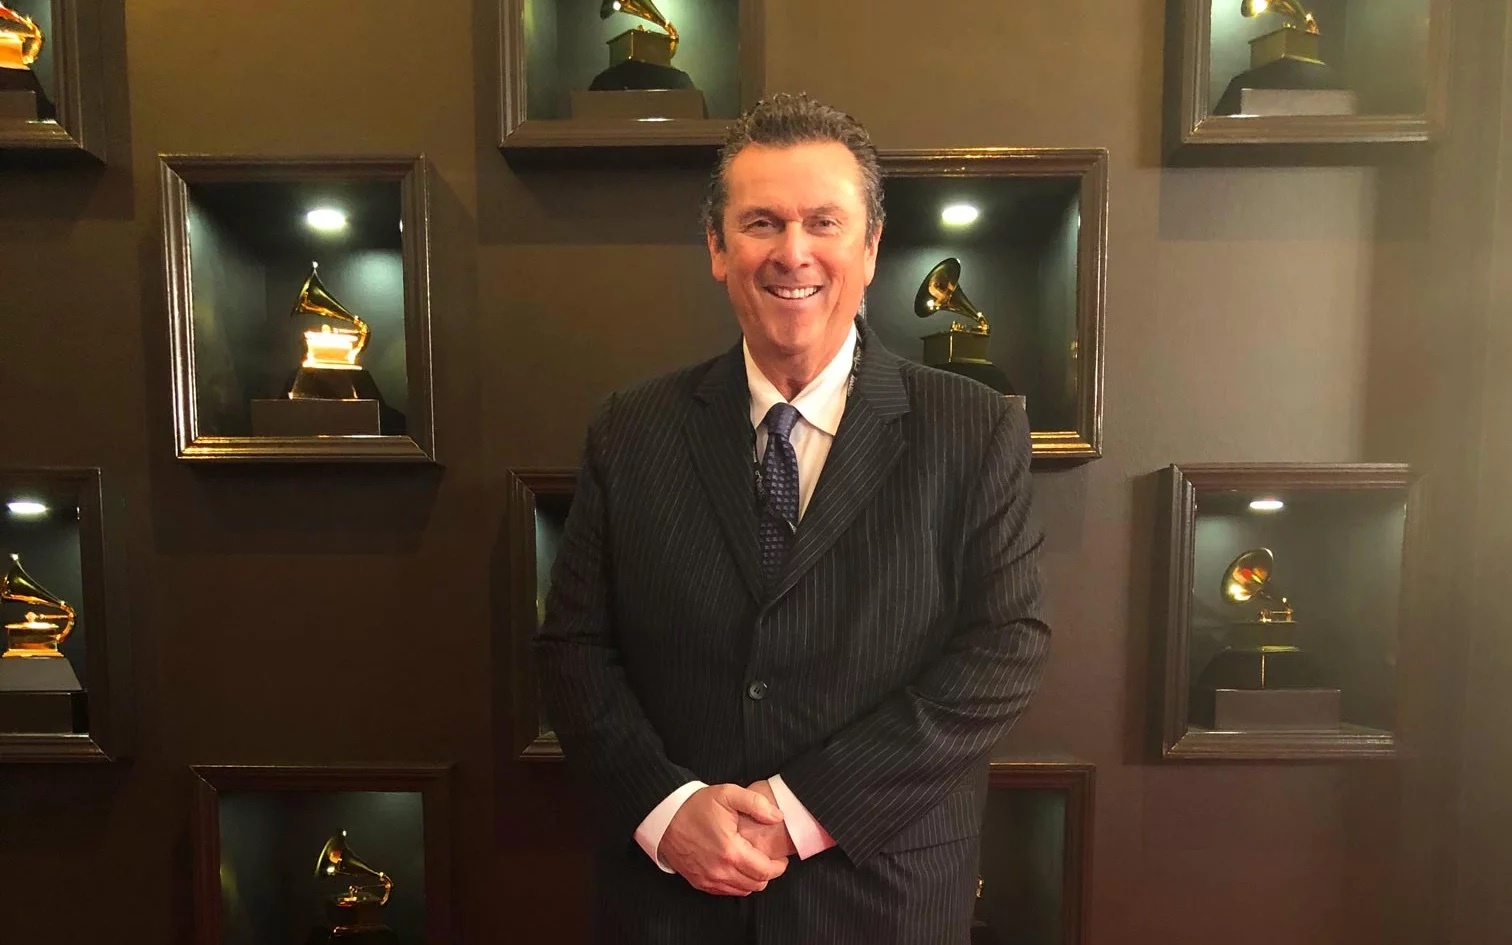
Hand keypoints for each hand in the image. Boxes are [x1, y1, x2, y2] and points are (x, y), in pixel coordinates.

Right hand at [659, 784, 787, 895]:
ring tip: (754, 863)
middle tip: (769, 860)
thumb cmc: (696, 805)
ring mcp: (708, 879)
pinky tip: (737, 868)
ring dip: (752, 880)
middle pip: (756, 884)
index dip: (779, 867)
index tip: (781, 859)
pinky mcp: (699, 882)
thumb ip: (757, 804)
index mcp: (731, 851)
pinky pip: (725, 891)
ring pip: (742, 891)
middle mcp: (720, 871)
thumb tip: (777, 817)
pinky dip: (736, 884)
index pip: (765, 871)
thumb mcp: (728, 794)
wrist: (664, 816)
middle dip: (768, 873)